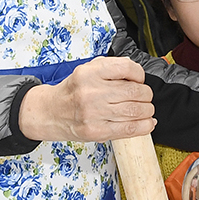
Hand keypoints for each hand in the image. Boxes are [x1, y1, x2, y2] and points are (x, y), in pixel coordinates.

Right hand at [18, 56, 153, 143]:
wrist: (51, 112)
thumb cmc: (72, 91)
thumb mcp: (87, 69)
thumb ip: (111, 68)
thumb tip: (139, 77)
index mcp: (89, 73)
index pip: (127, 68)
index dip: (139, 74)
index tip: (139, 79)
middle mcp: (91, 92)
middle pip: (135, 91)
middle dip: (146, 94)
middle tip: (144, 96)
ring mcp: (94, 113)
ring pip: (136, 110)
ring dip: (147, 110)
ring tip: (145, 109)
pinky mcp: (97, 132)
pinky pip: (129, 128)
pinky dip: (144, 126)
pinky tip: (148, 123)